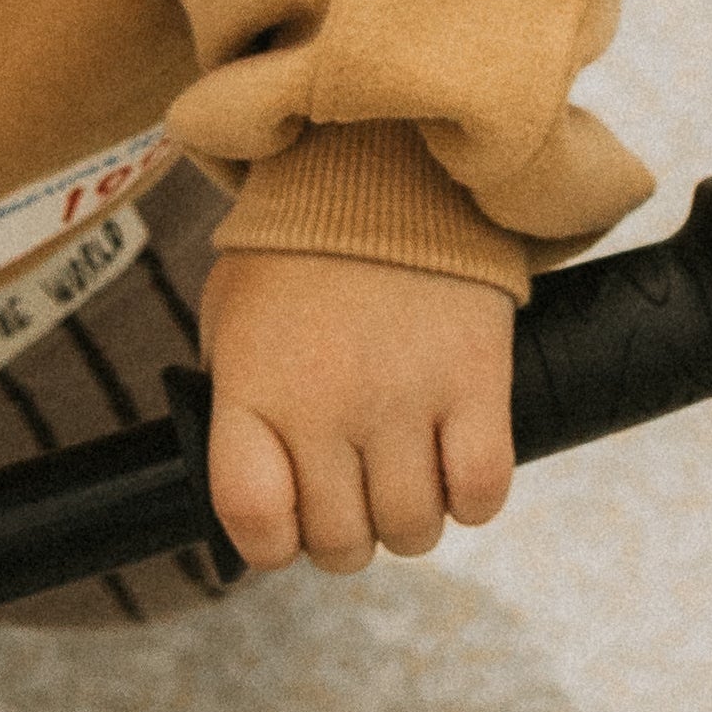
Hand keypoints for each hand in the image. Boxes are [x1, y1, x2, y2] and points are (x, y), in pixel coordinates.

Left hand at [198, 248, 516, 573]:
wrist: (383, 167)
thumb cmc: (297, 250)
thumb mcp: (231, 317)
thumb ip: (233, 402)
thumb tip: (258, 488)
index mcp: (253, 389)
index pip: (255, 520)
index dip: (271, 544)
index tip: (285, 526)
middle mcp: (326, 405)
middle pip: (340, 542)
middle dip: (345, 536)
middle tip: (352, 496)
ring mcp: (404, 398)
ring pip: (411, 529)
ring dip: (408, 521)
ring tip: (403, 475)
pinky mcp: (476, 383)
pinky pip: (480, 494)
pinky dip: (470, 498)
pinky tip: (454, 463)